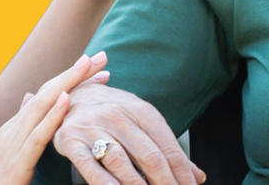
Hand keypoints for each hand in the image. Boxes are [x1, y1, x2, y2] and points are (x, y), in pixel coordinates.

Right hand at [0, 54, 110, 184]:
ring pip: (43, 106)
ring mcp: (14, 143)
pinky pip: (37, 137)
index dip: (71, 79)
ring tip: (87, 66)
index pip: (47, 94)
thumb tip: (29, 97)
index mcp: (16, 126)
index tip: (94, 67)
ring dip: (67, 83)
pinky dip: (52, 117)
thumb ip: (20, 124)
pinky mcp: (17, 164)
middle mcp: (15, 128)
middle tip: (101, 56)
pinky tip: (67, 101)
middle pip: (48, 93)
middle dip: (75, 73)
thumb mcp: (7, 148)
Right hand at [53, 83, 204, 184]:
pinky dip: (105, 183)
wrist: (70, 93)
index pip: (168, 148)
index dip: (183, 175)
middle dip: (166, 184)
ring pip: (121, 161)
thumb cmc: (114, 114)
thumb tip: (197, 176)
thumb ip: (167, 149)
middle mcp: (118, 115)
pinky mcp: (71, 140)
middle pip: (149, 156)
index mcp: (142, 110)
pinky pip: (89, 165)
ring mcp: (93, 127)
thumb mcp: (142, 122)